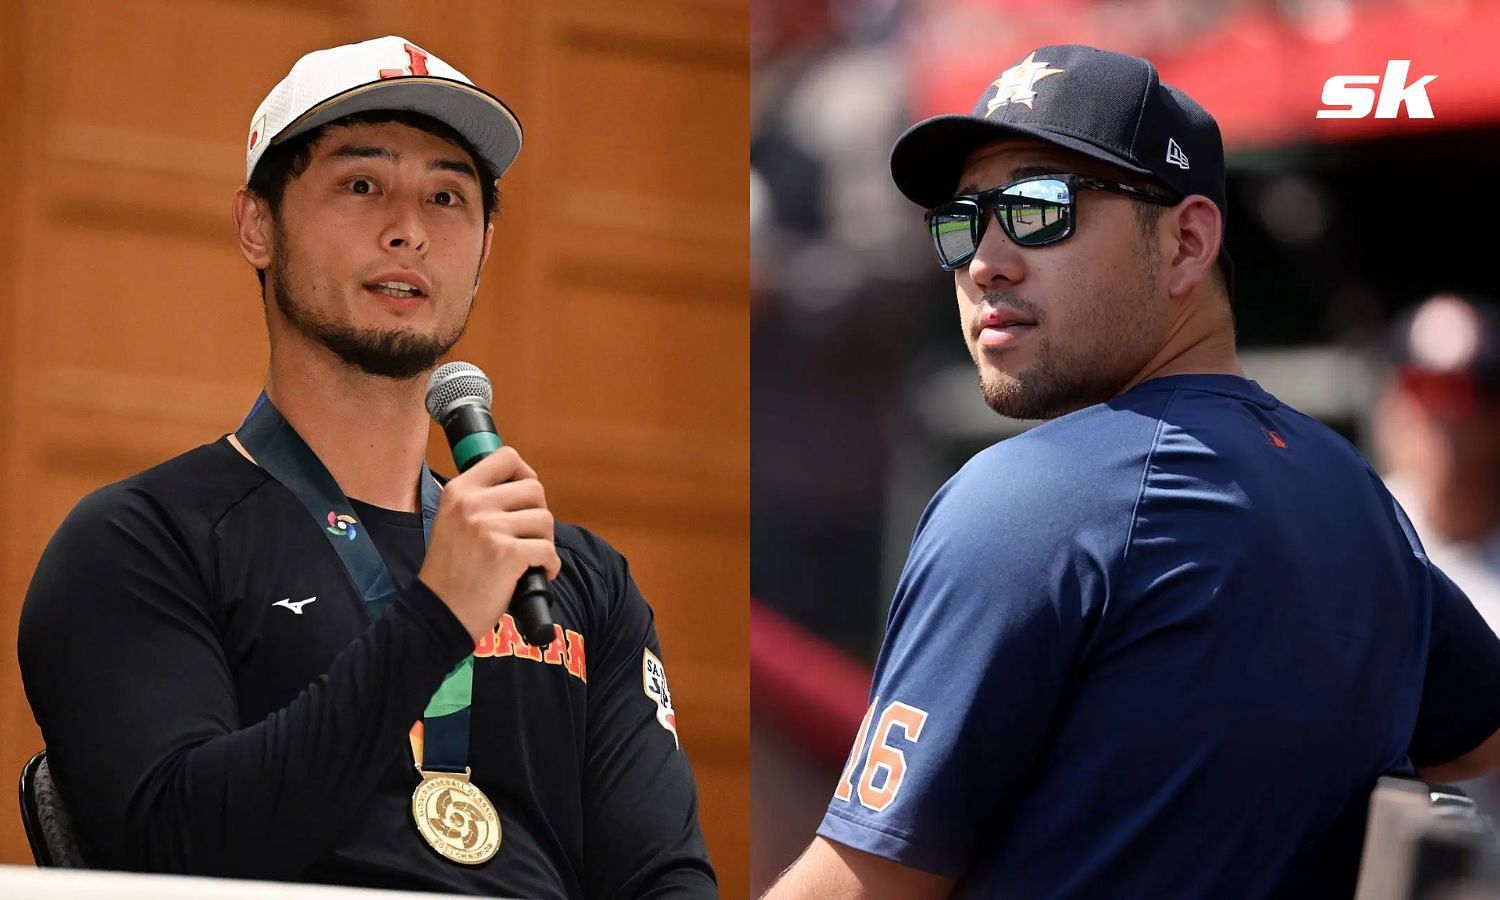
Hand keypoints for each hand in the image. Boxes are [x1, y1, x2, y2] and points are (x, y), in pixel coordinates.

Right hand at [417, 447, 560, 641]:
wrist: (438, 613)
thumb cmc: (451, 571)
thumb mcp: (452, 521)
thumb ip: (480, 500)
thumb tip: (525, 484)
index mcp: (459, 490)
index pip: (507, 456)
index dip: (524, 475)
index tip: (525, 497)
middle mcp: (472, 503)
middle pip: (534, 488)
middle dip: (537, 513)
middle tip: (527, 536)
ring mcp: (489, 528)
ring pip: (545, 519)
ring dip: (544, 541)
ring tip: (529, 558)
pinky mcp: (506, 554)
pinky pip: (548, 550)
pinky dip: (550, 565)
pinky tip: (538, 574)